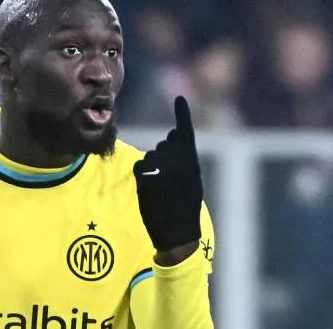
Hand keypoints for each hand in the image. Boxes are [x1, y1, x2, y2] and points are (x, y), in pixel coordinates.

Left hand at [133, 96, 202, 251]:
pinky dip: (142, 177)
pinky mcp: (148, 179)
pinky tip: (150, 191)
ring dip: (151, 170)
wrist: (179, 234)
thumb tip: (171, 135)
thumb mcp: (191, 180)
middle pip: (163, 147)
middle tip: (169, 183)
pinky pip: (139, 167)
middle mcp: (180, 162)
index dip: (182, 114)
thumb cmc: (184, 208)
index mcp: (193, 162)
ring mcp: (164, 170)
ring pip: (149, 157)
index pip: (186, 133)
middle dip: (162, 159)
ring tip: (161, 190)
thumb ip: (182, 157)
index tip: (180, 98)